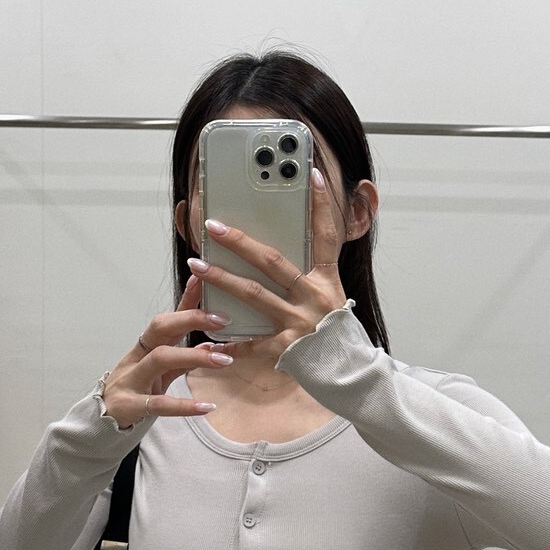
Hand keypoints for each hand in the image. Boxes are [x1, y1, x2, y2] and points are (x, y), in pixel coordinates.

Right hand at [99, 274, 241, 428]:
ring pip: (160, 359)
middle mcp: (137, 358)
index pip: (168, 318)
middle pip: (159, 328)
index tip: (204, 281)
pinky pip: (159, 403)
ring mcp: (132, 380)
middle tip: (222, 320)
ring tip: (224, 360)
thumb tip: (213, 345)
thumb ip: (184, 360)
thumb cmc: (134, 391)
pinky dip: (184, 405)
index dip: (186, 300)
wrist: (101, 421)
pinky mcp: (130, 405)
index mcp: (145, 347)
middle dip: (190, 319)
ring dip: (194, 356)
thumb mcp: (159, 372)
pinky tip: (206, 407)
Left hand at [187, 168, 346, 363]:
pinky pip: (252, 344)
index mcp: (327, 281)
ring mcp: (299, 323)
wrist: (351, 374)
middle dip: (239, 242)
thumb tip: (286, 259)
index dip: (321, 205)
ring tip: (198, 264)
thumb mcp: (334, 299)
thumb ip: (312, 279)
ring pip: (253, 294)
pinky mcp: (287, 348)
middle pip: (271, 262)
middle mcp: (313, 297)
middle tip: (213, 226)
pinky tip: (210, 341)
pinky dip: (231, 345)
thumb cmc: (338, 336)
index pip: (326, 236)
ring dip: (222, 279)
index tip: (313, 174)